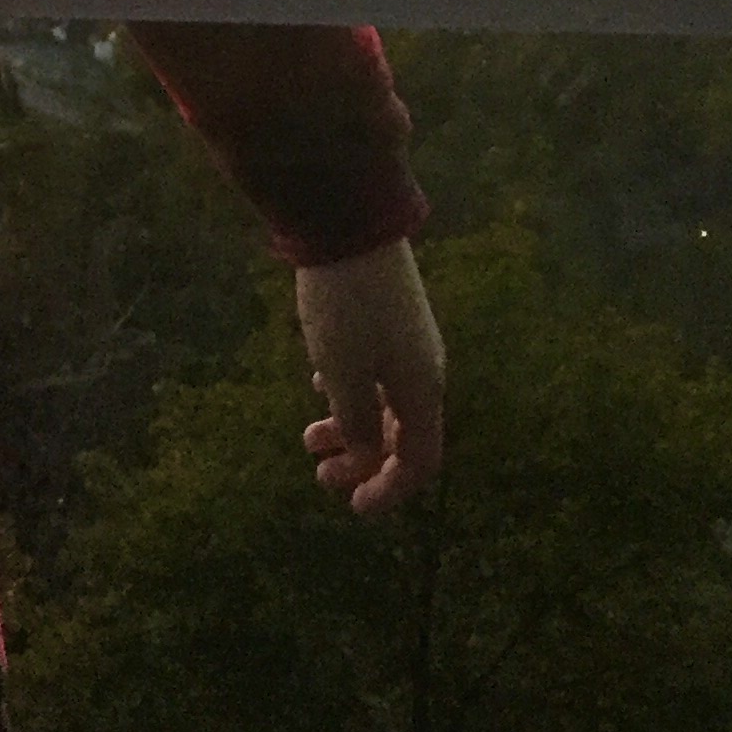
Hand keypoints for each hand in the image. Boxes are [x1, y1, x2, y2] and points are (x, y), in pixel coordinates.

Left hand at [294, 236, 444, 513]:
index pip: (419, 461)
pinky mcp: (387, 319)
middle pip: (400, 436)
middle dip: (362, 462)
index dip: (390, 490)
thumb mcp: (342, 371)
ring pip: (383, 403)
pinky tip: (319, 384)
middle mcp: (422, 369)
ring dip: (348, 426)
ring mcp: (406, 342)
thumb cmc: (344, 304)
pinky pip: (374, 372)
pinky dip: (349, 390)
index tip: (354, 508)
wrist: (348, 223)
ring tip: (309, 434)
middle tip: (319, 472)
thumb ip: (354, 422)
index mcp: (421, 389)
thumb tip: (362, 460)